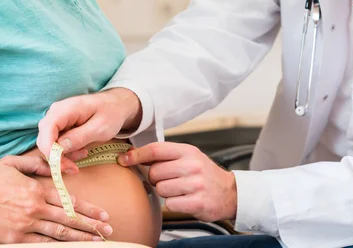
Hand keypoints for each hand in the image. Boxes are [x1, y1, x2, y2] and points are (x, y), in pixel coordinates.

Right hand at [0, 155, 112, 242]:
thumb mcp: (15, 163)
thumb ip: (40, 164)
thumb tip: (63, 167)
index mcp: (37, 189)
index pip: (69, 201)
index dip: (89, 209)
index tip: (103, 214)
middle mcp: (35, 208)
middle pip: (69, 219)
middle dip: (91, 226)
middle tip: (108, 230)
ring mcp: (25, 225)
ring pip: (59, 233)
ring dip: (80, 237)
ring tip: (96, 241)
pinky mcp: (15, 238)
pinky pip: (41, 244)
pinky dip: (58, 246)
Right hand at [37, 88, 141, 172]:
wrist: (116, 104)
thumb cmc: (111, 112)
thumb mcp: (100, 127)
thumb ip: (80, 137)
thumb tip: (59, 148)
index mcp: (65, 109)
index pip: (46, 130)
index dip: (49, 150)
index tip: (61, 166)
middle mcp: (56, 112)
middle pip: (45, 139)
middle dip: (57, 157)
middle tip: (74, 168)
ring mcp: (57, 119)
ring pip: (50, 143)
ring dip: (63, 155)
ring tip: (83, 154)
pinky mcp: (60, 126)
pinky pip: (56, 142)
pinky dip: (66, 151)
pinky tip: (81, 151)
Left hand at [118, 142, 236, 221]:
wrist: (229, 193)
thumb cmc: (203, 174)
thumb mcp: (188, 157)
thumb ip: (164, 156)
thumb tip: (132, 155)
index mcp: (188, 151)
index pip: (156, 149)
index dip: (137, 155)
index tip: (123, 159)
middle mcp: (193, 165)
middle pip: (154, 172)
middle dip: (155, 178)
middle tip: (167, 180)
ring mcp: (196, 184)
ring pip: (161, 189)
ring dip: (164, 192)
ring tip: (178, 190)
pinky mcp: (197, 202)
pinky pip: (170, 203)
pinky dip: (173, 203)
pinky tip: (184, 199)